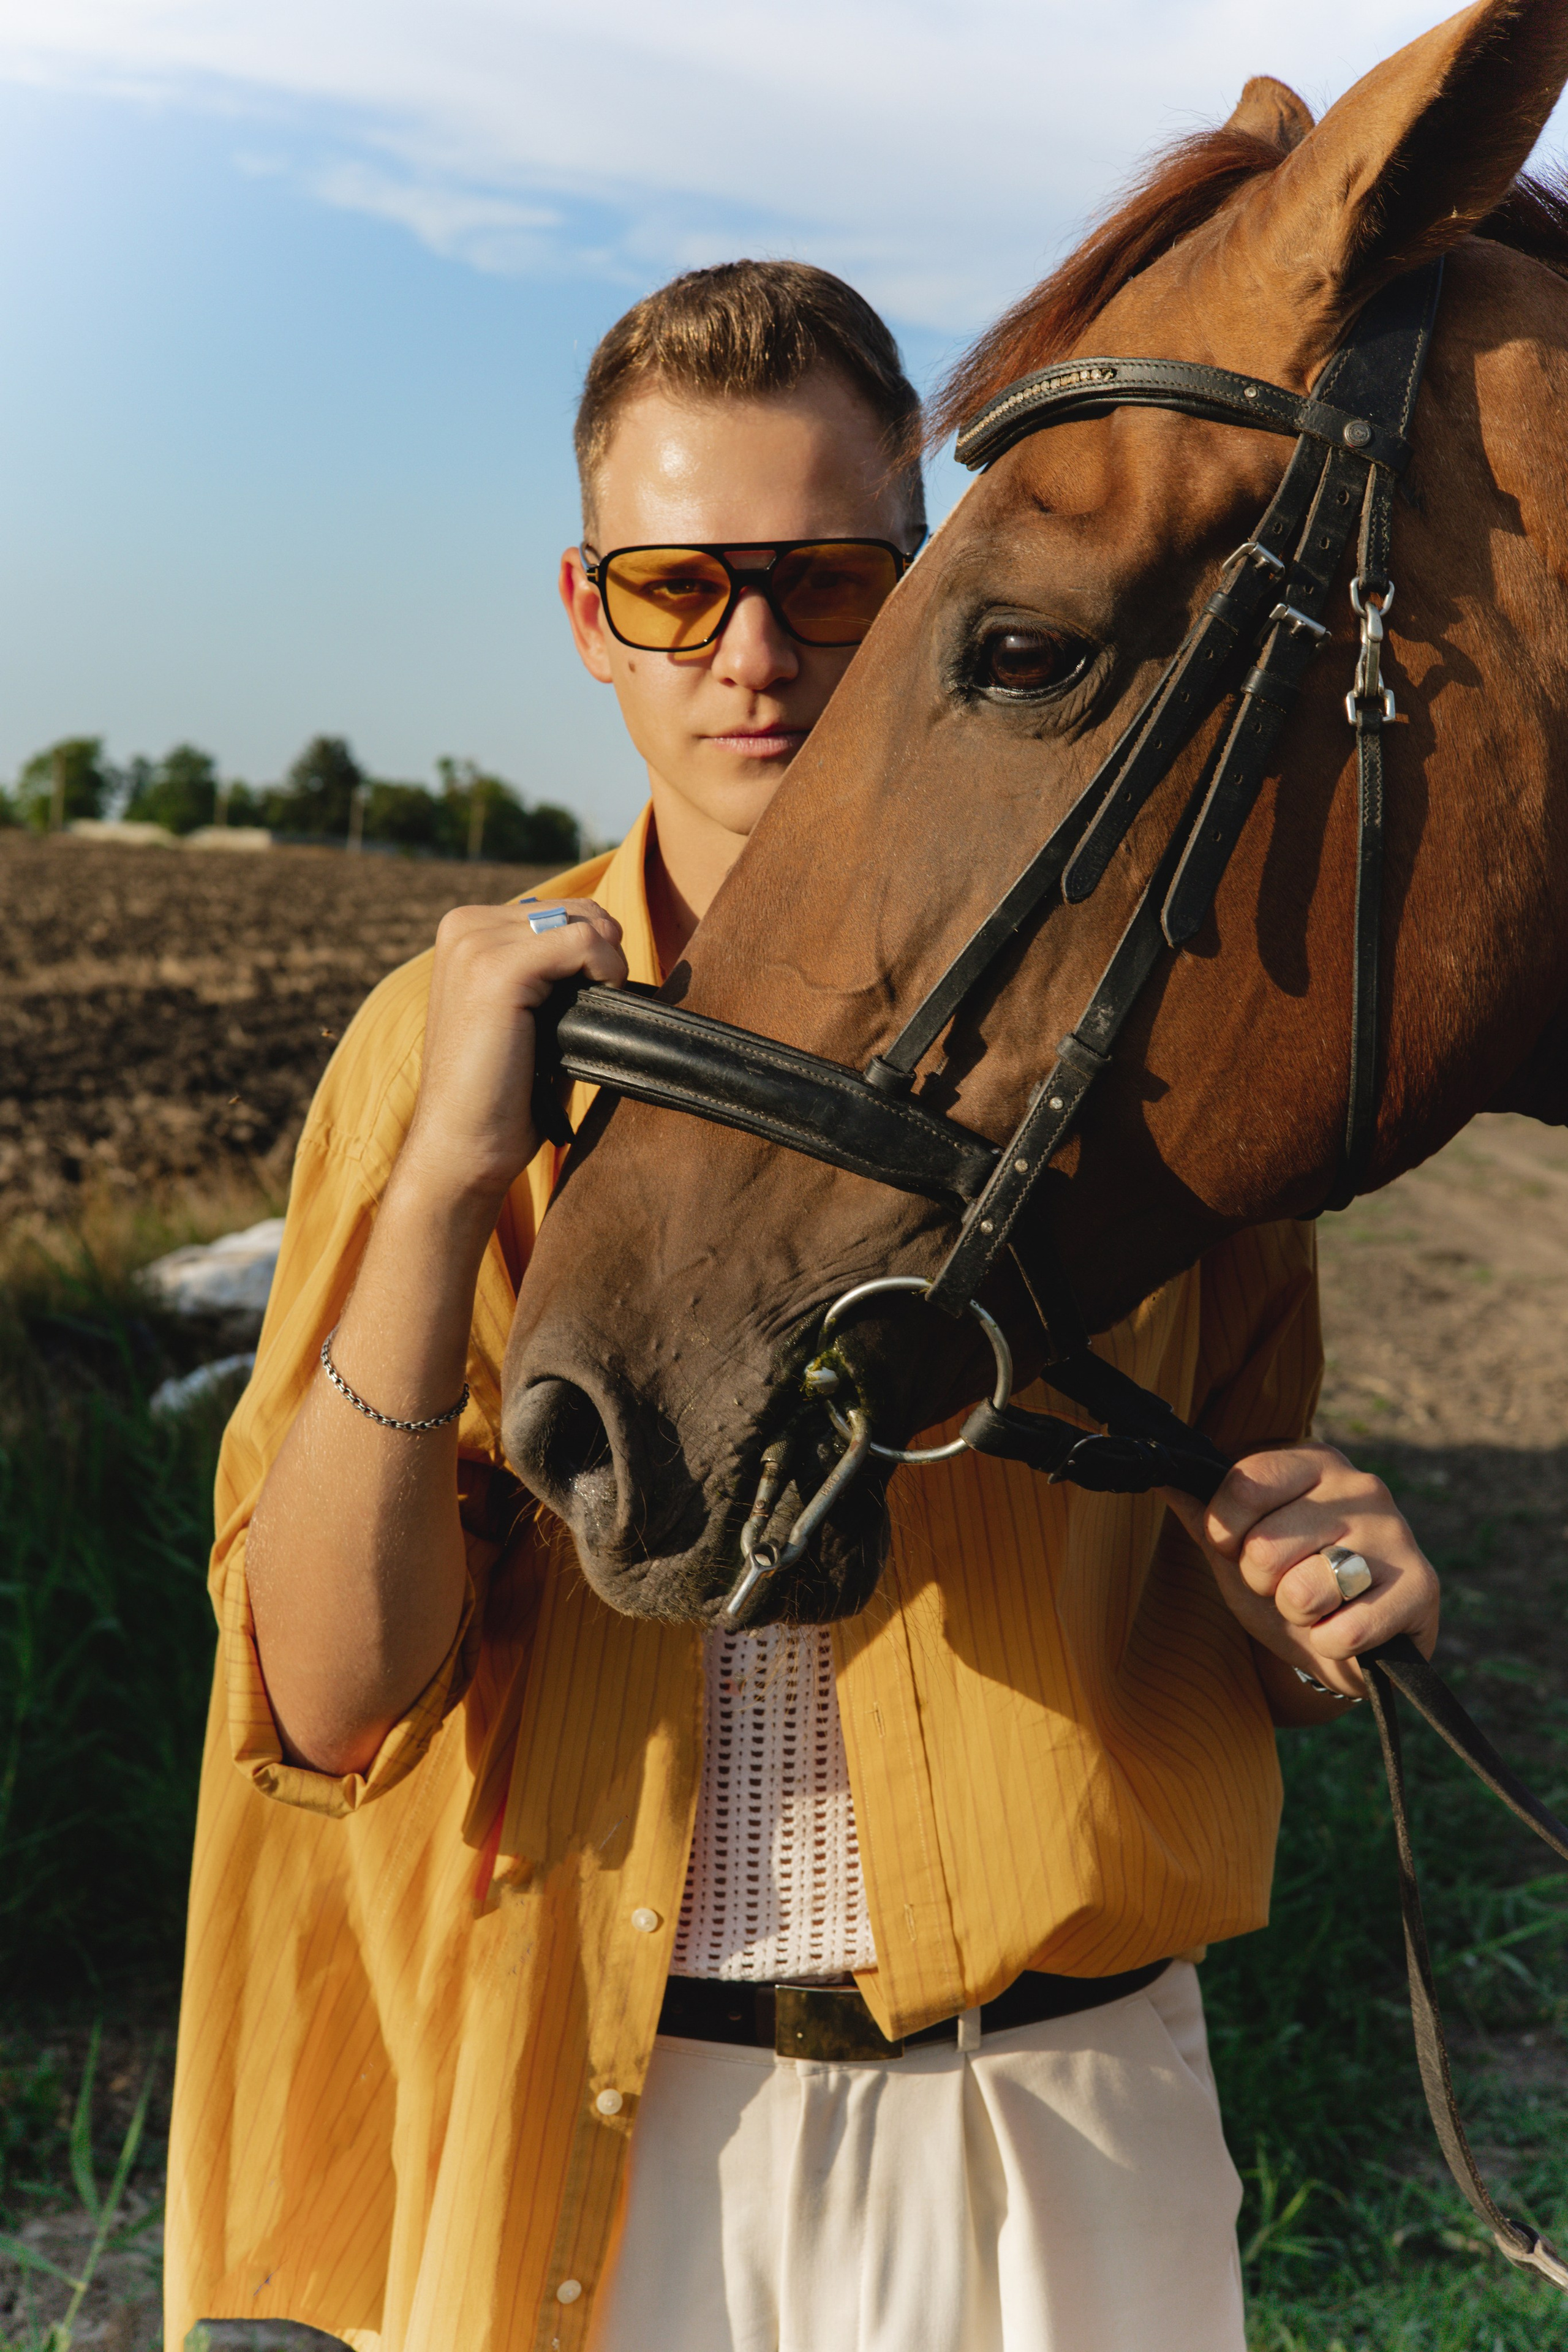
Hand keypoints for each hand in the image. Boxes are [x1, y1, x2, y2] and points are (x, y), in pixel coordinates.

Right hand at [396, 897, 626, 1212]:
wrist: (461, 1145)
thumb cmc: (501, 1089)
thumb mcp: (524, 1011)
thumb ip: (548, 965)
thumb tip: (608, 933)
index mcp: (466, 930)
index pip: (561, 909)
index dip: (592, 951)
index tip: (584, 1000)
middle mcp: (465, 926)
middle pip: (578, 909)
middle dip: (603, 955)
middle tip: (592, 1011)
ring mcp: (476, 944)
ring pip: (585, 922)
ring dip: (607, 966)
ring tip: (586, 1017)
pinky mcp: (497, 970)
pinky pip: (584, 942)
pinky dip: (605, 972)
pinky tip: (590, 1014)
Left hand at [1162, 1443, 1439, 1699]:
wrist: (1355, 1639)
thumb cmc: (1289, 1581)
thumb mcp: (1238, 1548)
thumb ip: (1203, 1515)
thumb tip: (1162, 1478)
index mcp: (1313, 1461)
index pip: (1244, 1484)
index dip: (1224, 1531)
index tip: (1234, 1548)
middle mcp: (1361, 1486)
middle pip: (1266, 1545)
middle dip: (1261, 1582)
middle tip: (1285, 1585)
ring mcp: (1395, 1534)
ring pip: (1304, 1590)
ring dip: (1296, 1615)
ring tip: (1316, 1606)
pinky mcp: (1421, 1588)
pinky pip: (1344, 1632)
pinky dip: (1330, 1645)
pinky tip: (1345, 1632)